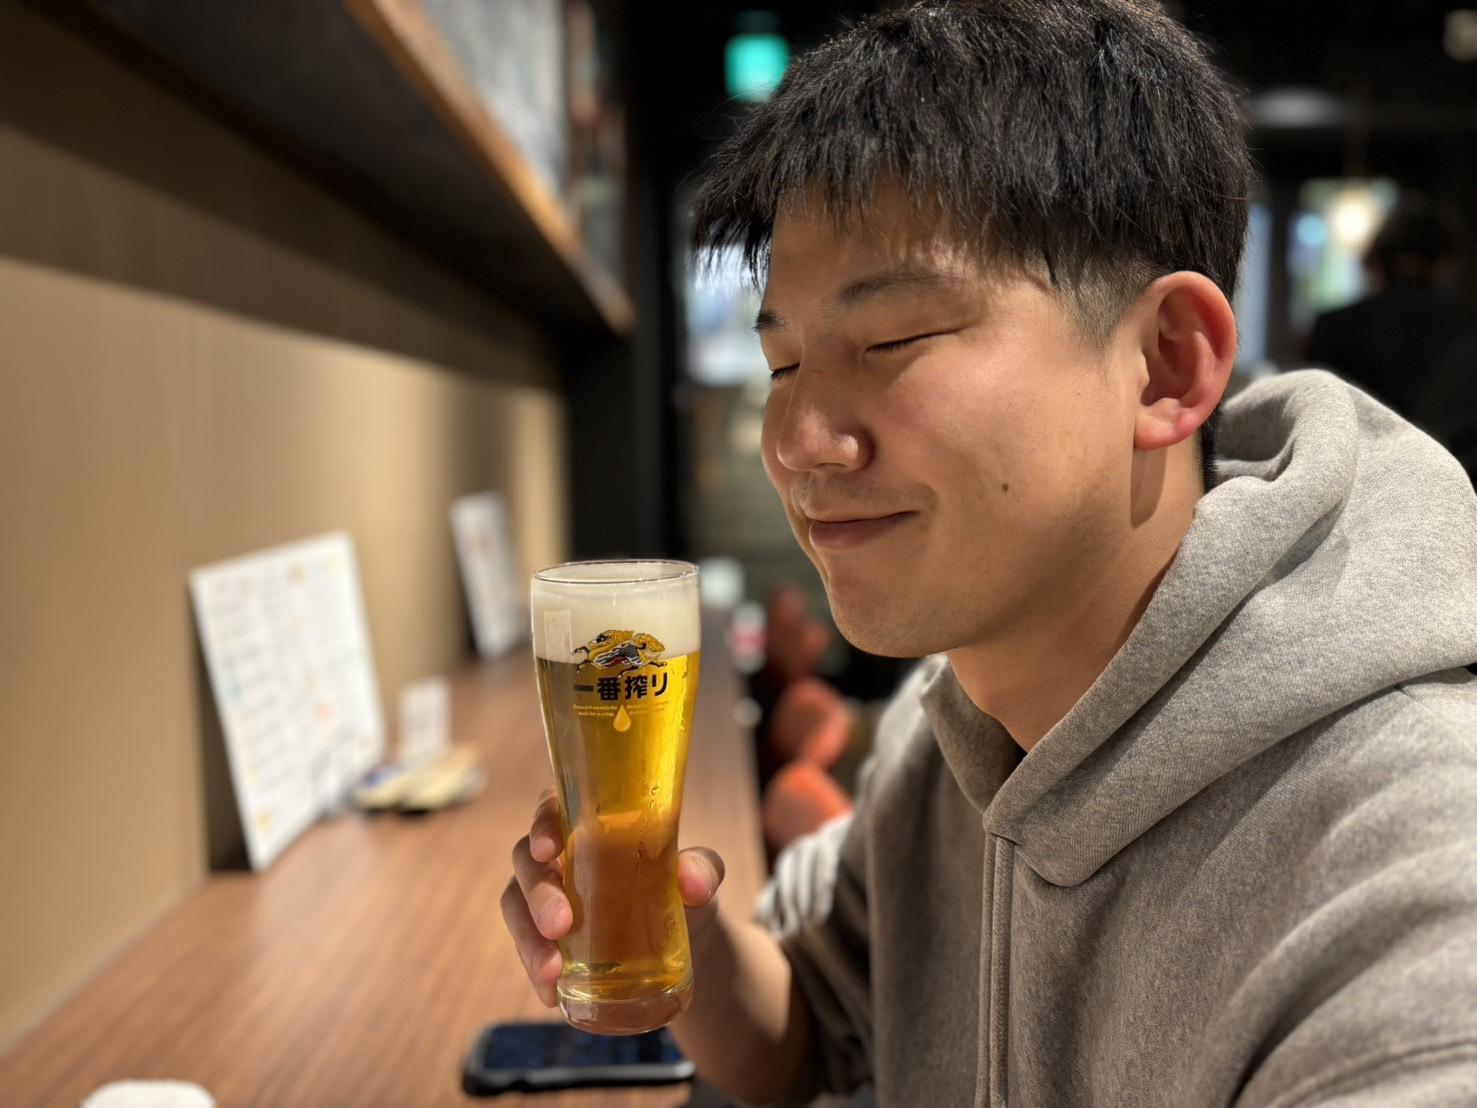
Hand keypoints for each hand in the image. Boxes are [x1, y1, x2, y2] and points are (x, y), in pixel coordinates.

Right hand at [501, 787, 727, 1006]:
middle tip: (560, 926)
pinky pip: (526, 948)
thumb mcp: (701, 875)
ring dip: (527, 940)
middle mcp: (560, 856)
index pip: (553, 809)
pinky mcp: (546, 937)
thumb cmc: (685, 889)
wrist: (687, 944)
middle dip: (537, 894)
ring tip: (551, 973)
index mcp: (590, 825)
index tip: (549, 850)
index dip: (542, 824)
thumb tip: (691, 883)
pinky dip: (533, 971)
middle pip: (527, 862)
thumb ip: (703, 869)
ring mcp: (547, 897)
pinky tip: (551, 995)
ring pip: (516, 906)